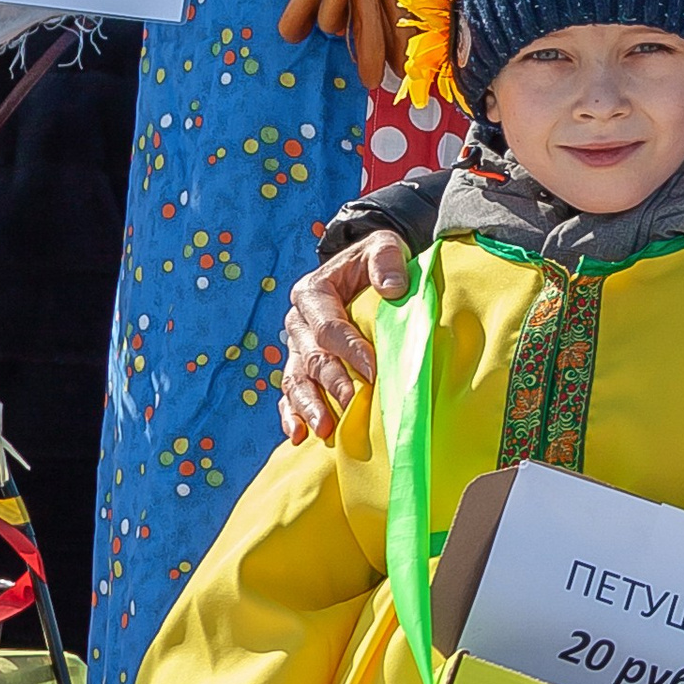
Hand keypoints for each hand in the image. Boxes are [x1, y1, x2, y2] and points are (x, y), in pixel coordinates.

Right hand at [278, 230, 410, 440]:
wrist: (363, 273)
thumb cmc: (376, 262)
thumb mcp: (384, 246)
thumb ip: (386, 259)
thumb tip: (393, 287)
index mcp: (313, 292)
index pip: (330, 326)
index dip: (351, 349)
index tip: (373, 371)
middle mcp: (299, 322)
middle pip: (313, 358)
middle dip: (332, 384)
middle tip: (351, 404)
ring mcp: (297, 348)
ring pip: (297, 380)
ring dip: (308, 406)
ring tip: (323, 429)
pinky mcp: (300, 367)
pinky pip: (290, 393)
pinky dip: (292, 415)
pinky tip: (299, 436)